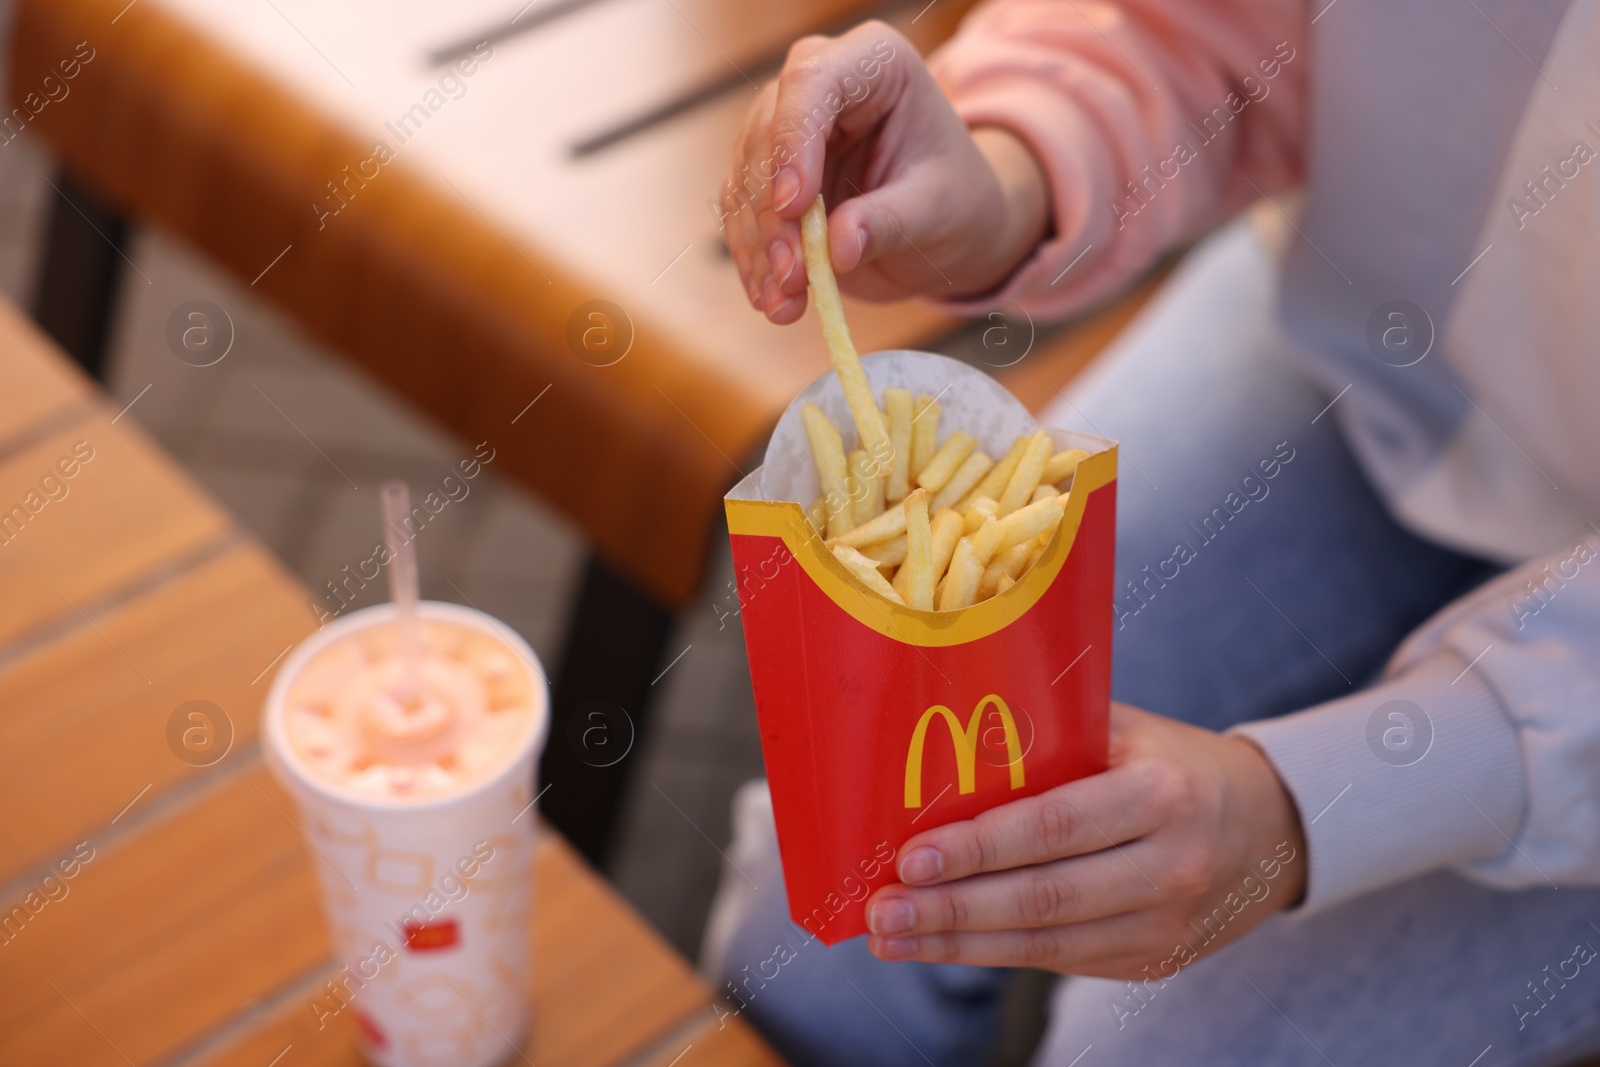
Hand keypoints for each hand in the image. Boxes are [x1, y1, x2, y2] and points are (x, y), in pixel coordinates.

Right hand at [719, 21, 1049, 323]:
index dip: (793, 141)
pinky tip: (772, 300)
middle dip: (772, 215)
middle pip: (767, 136)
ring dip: (758, 248)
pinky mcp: (768, 178)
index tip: (794, 206)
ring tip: (782, 304)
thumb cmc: (956, 199)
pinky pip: (744, 217)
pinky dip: (754, 262)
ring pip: (746, 181)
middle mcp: (819, 86)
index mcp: (873, 64)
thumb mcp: (938, 210)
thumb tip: (836, 248)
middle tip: (791, 275)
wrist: (947, 226)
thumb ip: (889, 222)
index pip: (812, 82)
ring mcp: (786, 131)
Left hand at [864, 704, 1306, 977]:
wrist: (1273, 829)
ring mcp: (1163, 926)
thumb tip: (945, 732)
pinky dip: (993, 954)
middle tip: (882, 912)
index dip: (979, 848)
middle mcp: (1169, 867)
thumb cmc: (1174, 763)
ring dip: (958, 944)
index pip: (1054, 827)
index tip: (911, 857)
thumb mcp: (1129, 730)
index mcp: (1161, 796)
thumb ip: (1053, 731)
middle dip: (951, 910)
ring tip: (892, 937)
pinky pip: (1059, 961)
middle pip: (1043, 899)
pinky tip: (940, 944)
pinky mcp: (1152, 962)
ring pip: (1045, 944)